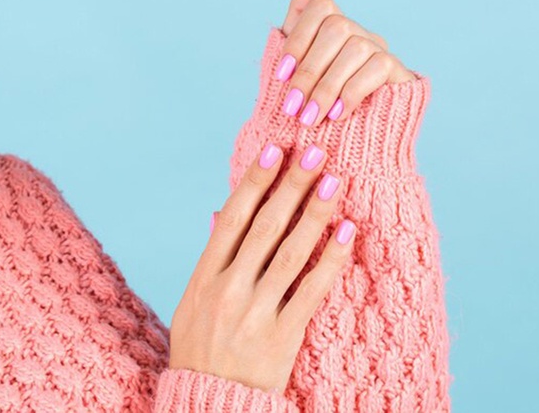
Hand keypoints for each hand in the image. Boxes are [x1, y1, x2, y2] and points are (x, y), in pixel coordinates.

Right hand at [168, 141, 356, 392]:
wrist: (209, 402)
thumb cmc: (200, 349)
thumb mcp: (192, 302)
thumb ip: (211, 259)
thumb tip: (222, 214)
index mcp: (204, 276)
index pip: (232, 217)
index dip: (254, 181)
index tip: (273, 150)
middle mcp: (228, 288)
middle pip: (264, 226)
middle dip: (290, 185)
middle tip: (313, 152)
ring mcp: (255, 312)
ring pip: (289, 252)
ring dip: (313, 213)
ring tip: (333, 181)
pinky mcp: (282, 336)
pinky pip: (311, 291)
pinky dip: (329, 260)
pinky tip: (346, 232)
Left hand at [275, 0, 416, 126]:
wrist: (346, 141)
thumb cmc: (315, 102)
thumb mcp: (297, 62)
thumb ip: (301, 15)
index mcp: (331, 27)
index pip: (318, 7)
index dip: (298, 38)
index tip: (280, 75)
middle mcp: (358, 31)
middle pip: (336, 27)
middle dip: (309, 70)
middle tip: (292, 107)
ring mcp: (380, 48)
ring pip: (355, 48)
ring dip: (328, 86)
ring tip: (311, 117)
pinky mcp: (398, 70)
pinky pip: (377, 68)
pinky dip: (351, 92)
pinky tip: (336, 115)